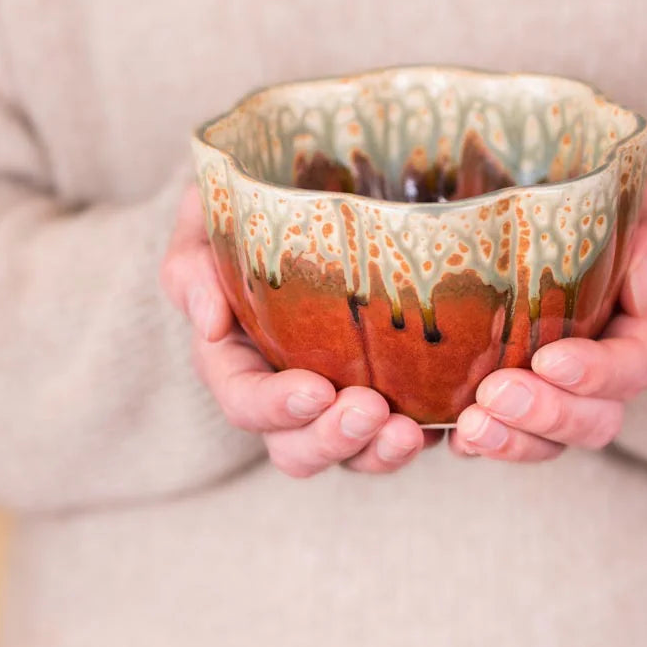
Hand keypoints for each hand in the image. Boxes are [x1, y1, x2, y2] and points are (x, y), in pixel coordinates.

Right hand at [160, 185, 428, 476]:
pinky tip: (453, 421)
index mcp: (236, 360)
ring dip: (380, 452)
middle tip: (371, 411)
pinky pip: (405, 432)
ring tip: (413, 432)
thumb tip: (209, 321)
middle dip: (333, 439)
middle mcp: (285, 393)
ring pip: (353, 453)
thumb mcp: (206, 223)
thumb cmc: (249, 213)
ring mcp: (339, 398)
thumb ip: (193, 266)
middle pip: (298, 447)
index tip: (315, 390)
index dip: (275, 406)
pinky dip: (428, 435)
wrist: (310, 193)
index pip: (244, 400)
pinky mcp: (389, 391)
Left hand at [450, 158, 646, 459]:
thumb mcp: (639, 190)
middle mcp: (600, 368)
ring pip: (550, 440)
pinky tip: (453, 436)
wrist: (530, 183)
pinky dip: (483, 444)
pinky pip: (505, 437)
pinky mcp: (510, 395)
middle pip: (594, 419)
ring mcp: (555, 389)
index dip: (598, 374)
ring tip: (470, 427)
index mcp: (636, 326)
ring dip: (513, 440)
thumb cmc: (590, 185)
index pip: (632, 366)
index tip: (550, 360)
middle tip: (495, 394)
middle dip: (548, 414)